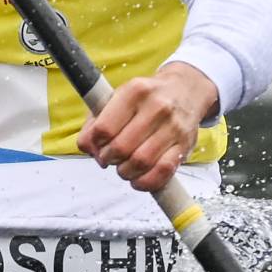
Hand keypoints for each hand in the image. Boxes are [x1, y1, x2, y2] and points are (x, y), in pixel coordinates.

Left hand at [76, 62, 217, 192]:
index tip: (95, 147)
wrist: (185, 89)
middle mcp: (157, 107)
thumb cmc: (145, 98)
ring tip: (123, 168)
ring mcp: (173, 126)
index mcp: (135, 91)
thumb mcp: (117, 97)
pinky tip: (138, 178)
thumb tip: (86, 146)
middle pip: (122, 147)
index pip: (105, 127)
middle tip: (107, 159)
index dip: (95, 144)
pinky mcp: (185, 144)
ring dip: (125, 172)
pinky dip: (146, 182)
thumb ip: (96, 121)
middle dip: (108, 159)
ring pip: (141, 161)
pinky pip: (163, 171)